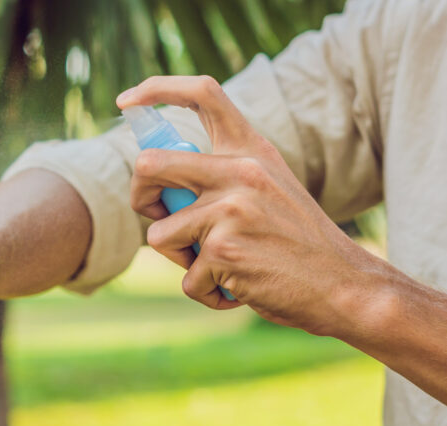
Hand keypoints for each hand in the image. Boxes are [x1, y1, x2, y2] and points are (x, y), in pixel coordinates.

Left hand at [116, 76, 379, 333]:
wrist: (343, 285)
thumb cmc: (297, 242)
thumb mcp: (268, 188)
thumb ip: (222, 176)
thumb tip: (154, 177)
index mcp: (251, 150)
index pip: (202, 93)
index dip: (156, 89)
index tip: (126, 102)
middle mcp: (240, 171)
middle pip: (149, 165)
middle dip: (139, 198)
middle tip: (157, 216)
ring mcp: (230, 210)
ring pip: (159, 235)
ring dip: (180, 259)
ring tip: (219, 266)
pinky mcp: (224, 251)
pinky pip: (186, 279)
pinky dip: (206, 292)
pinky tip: (238, 289)